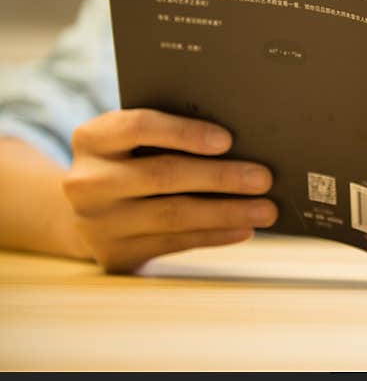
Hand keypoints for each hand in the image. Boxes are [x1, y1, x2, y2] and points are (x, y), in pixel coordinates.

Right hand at [62, 109, 277, 272]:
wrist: (90, 210)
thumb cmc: (130, 162)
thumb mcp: (133, 143)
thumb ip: (170, 137)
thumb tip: (242, 143)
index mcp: (93, 139)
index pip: (138, 127)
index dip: (184, 132)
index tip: (227, 140)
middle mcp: (87, 181)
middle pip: (163, 175)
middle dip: (221, 176)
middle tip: (264, 178)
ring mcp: (97, 222)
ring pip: (173, 215)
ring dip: (227, 212)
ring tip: (265, 209)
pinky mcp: (115, 254)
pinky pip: (175, 243)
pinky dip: (215, 235)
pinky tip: (243, 229)